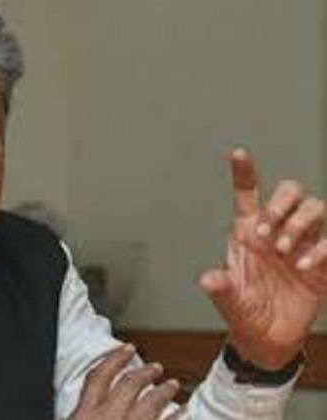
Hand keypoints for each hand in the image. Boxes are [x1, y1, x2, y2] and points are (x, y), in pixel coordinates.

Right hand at [69, 344, 183, 419]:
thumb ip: (76, 417)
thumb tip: (71, 414)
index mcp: (84, 416)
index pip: (99, 378)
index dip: (114, 360)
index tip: (126, 349)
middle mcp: (109, 418)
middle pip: (129, 386)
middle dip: (144, 373)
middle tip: (156, 367)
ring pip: (151, 404)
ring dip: (164, 392)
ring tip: (173, 385)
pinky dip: (177, 417)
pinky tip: (184, 411)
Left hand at [200, 149, 326, 368]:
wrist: (268, 339)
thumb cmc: (244, 312)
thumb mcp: (229, 302)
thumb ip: (221, 289)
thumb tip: (209, 279)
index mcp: (248, 233)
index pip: (248, 195)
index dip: (244, 172)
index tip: (238, 153)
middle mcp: (276, 232)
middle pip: (290, 191)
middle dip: (281, 204)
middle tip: (267, 233)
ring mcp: (302, 244)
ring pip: (314, 208)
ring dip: (300, 225)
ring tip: (285, 253)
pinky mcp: (323, 262)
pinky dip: (321, 249)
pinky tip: (304, 267)